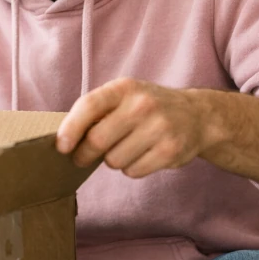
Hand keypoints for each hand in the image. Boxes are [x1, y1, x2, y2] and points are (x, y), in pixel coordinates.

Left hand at [56, 78, 212, 178]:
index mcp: (125, 88)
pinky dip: (131, 169)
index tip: (61, 147)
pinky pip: (133, 172)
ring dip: (112, 161)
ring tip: (125, 148)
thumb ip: (97, 111)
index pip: (89, 106)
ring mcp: (159, 128)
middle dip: (84, 154)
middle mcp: (143, 105)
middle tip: (82, 157)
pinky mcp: (170, 151)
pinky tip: (142, 155)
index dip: (70, 128)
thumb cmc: (148, 108)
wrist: (197, 116)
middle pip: (98, 140)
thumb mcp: (125, 96)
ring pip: (114, 160)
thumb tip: (64, 140)